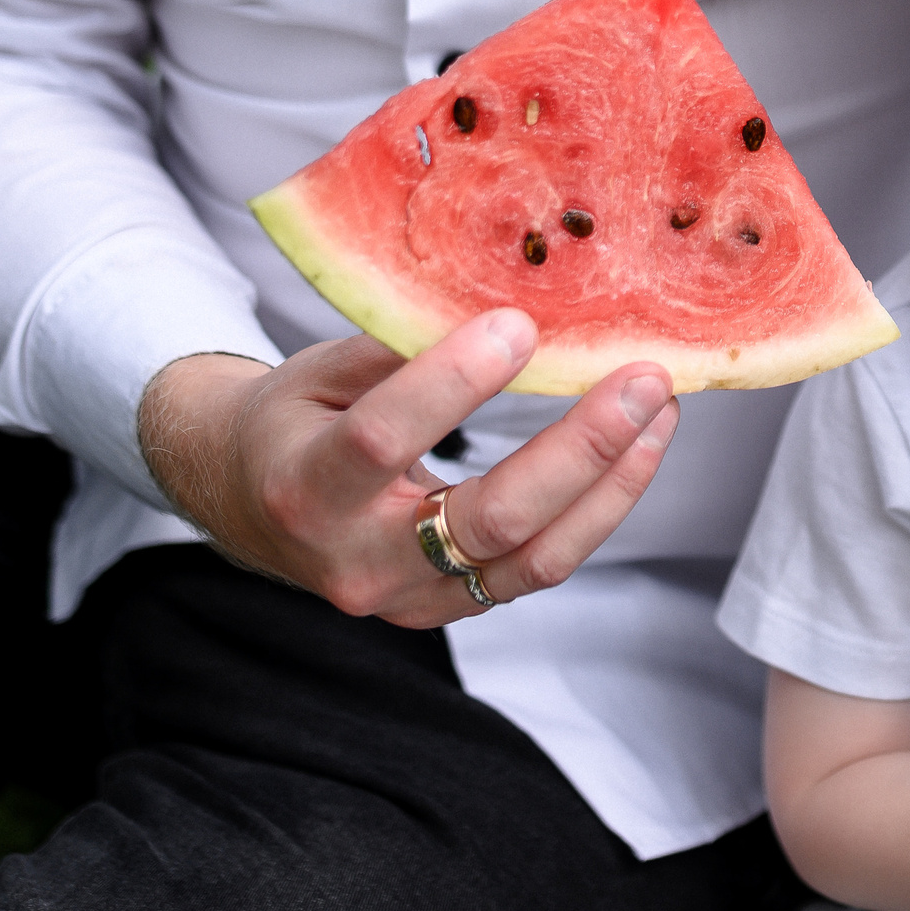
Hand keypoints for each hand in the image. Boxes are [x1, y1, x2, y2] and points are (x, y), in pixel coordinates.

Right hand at [138, 311, 678, 625]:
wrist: (247, 506)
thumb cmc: (292, 422)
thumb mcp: (319, 371)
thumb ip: (401, 347)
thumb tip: (511, 302)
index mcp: (304, 487)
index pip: (384, 439)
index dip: (454, 383)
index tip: (521, 325)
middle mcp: (357, 560)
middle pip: (489, 518)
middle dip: (581, 448)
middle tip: (645, 379)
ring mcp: (410, 599)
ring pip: (534, 558)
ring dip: (613, 483)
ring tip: (662, 411)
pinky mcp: (452, 608)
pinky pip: (541, 568)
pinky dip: (601, 509)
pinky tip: (640, 449)